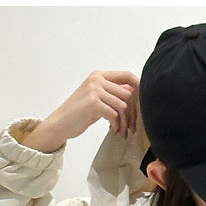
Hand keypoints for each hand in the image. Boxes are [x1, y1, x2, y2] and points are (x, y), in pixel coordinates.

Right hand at [22, 70, 139, 151]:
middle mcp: (97, 80)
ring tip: (121, 131)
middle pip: (127, 94)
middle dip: (131, 113)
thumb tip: (133, 92)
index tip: (144, 100)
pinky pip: (114, 114)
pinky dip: (116, 125)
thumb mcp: (96, 97)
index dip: (139, 85)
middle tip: (130, 126)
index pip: (126, 75)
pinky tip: (112, 130)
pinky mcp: (93, 103)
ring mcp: (95, 90)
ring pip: (122, 105)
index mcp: (99, 76)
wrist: (61, 122)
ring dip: (124, 122)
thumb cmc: (79, 112)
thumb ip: (111, 92)